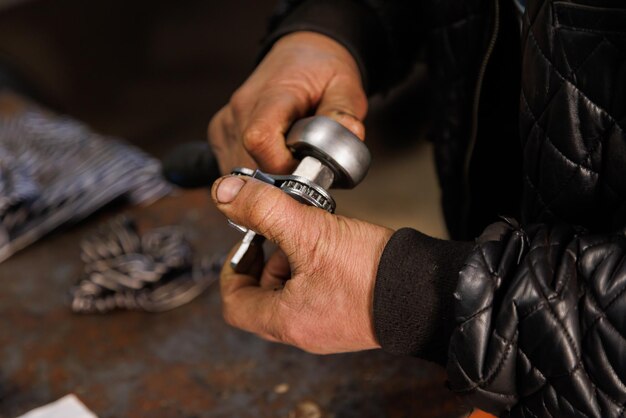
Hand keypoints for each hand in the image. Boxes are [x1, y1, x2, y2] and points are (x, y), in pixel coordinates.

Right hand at [208, 31, 366, 174]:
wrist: (301, 54)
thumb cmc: (322, 71)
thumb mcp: (346, 85)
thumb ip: (345, 112)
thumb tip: (350, 136)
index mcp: (272, 95)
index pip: (259, 140)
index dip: (283, 165)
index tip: (305, 165)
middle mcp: (241, 109)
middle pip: (250, 164)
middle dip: (280, 176)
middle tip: (305, 161)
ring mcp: (227, 121)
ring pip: (241, 170)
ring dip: (267, 175)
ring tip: (290, 155)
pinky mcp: (220, 132)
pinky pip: (234, 165)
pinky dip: (255, 170)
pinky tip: (273, 156)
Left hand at [211, 175, 392, 353]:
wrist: (427, 291)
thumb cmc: (370, 272)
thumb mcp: (309, 232)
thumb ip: (264, 210)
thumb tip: (225, 192)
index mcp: (285, 320)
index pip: (235, 304)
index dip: (233, 269)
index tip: (248, 242)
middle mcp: (304, 330)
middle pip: (262, 297)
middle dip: (268, 260)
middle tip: (283, 234)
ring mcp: (327, 327)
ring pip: (291, 293)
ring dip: (294, 261)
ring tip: (313, 235)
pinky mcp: (349, 317)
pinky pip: (317, 294)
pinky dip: (316, 268)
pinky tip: (334, 247)